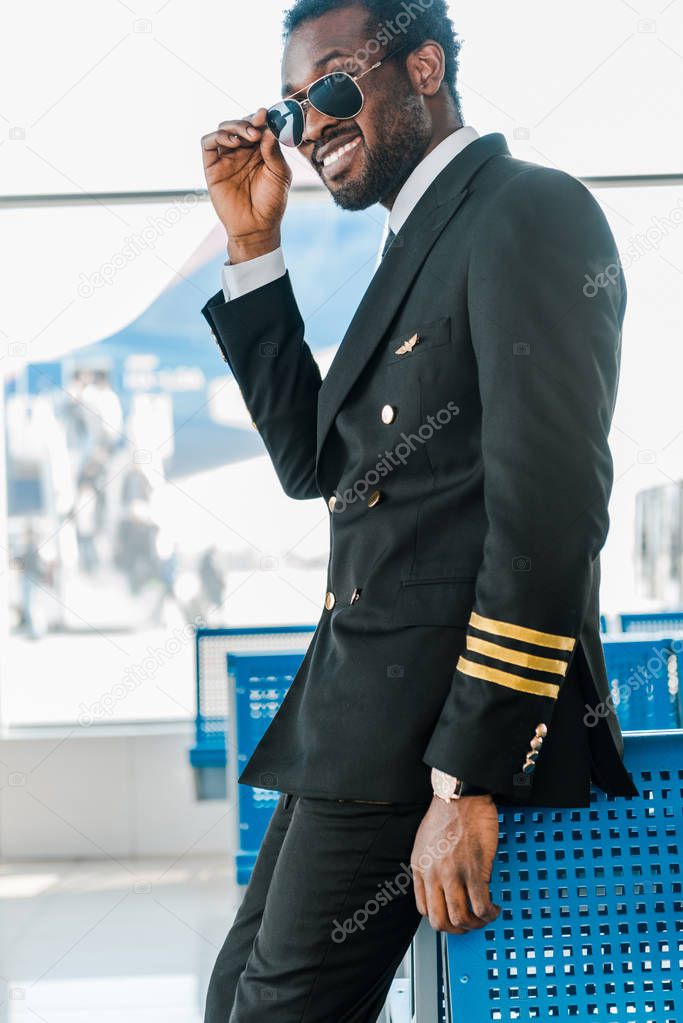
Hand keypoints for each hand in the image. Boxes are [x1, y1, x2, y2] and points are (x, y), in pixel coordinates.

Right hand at [200, 107, 291, 261]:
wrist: (257, 227)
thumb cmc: (272, 202)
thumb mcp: (280, 174)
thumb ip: (274, 151)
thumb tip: (268, 128)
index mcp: (261, 150)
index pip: (258, 126)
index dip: (262, 118)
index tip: (267, 114)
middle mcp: (243, 151)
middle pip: (240, 124)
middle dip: (249, 121)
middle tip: (258, 127)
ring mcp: (226, 157)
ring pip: (224, 129)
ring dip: (235, 126)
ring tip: (249, 136)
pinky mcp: (212, 167)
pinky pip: (208, 143)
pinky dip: (218, 136)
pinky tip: (232, 142)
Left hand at [410, 794, 499, 933]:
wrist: (461, 796)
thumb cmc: (447, 813)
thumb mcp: (426, 841)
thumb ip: (430, 864)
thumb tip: (440, 883)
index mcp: (420, 867)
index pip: (424, 908)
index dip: (440, 918)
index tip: (451, 917)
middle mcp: (434, 874)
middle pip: (440, 920)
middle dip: (456, 930)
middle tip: (469, 925)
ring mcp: (454, 874)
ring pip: (461, 918)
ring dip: (475, 924)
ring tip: (484, 917)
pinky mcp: (474, 870)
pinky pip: (481, 905)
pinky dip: (489, 913)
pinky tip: (494, 908)